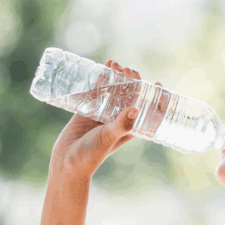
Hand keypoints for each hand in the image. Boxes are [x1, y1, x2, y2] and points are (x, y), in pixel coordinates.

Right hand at [49, 60, 162, 176]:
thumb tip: (135, 109)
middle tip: (128, 70)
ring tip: (114, 63)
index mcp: (129, 127)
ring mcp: (103, 113)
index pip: (147, 110)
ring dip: (116, 76)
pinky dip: (100, 79)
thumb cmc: (91, 155)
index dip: (154, 97)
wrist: (66, 161)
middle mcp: (118, 119)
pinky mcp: (88, 109)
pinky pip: (96, 90)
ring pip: (114, 90)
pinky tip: (102, 67)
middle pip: (130, 95)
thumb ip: (121, 125)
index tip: (158, 83)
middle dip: (132, 80)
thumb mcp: (108, 138)